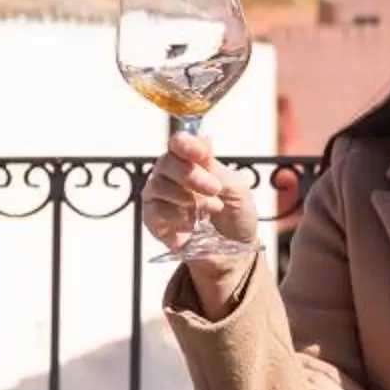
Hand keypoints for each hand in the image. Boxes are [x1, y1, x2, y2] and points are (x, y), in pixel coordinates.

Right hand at [142, 132, 258, 255]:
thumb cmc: (235, 215)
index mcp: (191, 162)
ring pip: (159, 185)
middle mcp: (171, 175)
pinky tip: (191, 224)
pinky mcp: (153, 219)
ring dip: (188, 198)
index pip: (179, 143)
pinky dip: (177, 216)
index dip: (187, 144)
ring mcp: (160, 197)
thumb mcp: (235, 188)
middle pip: (167, 162)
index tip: (202, 153)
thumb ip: (215, 167)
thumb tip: (205, 138)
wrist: (235, 252)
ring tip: (211, 210)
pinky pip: (155, 210)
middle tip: (215, 189)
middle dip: (191, 175)